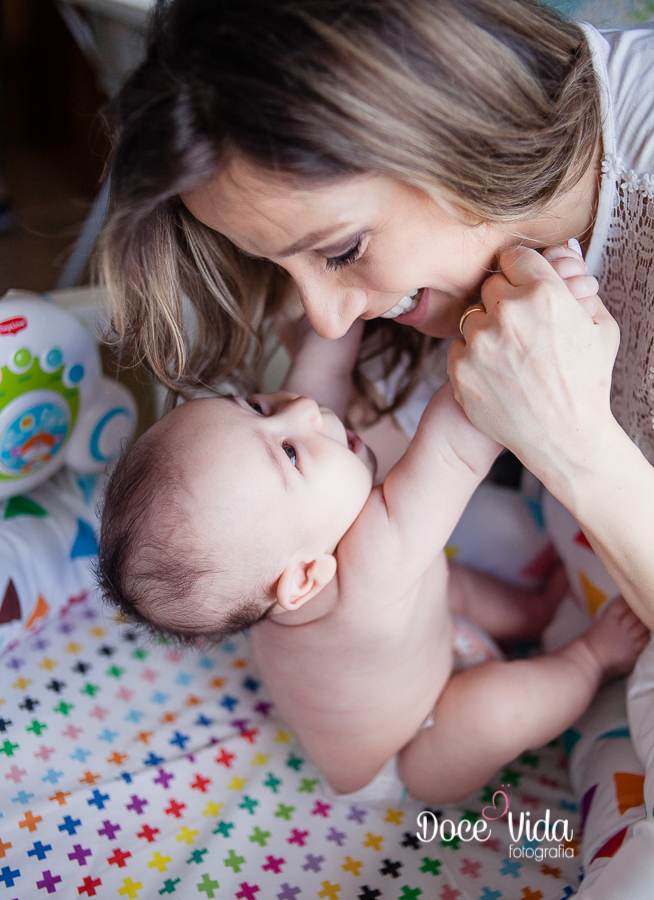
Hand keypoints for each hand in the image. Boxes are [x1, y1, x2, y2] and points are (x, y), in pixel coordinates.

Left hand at [447, 245, 620, 486]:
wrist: (564, 437)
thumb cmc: (587, 383)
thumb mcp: (601, 328)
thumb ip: (579, 288)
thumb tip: (564, 256)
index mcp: (545, 293)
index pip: (514, 256)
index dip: (519, 271)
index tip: (521, 285)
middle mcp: (509, 313)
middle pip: (489, 286)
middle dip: (502, 302)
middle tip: (518, 328)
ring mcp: (480, 342)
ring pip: (471, 317)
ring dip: (485, 331)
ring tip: (509, 357)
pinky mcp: (460, 369)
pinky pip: (458, 348)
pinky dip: (472, 358)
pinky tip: (497, 375)